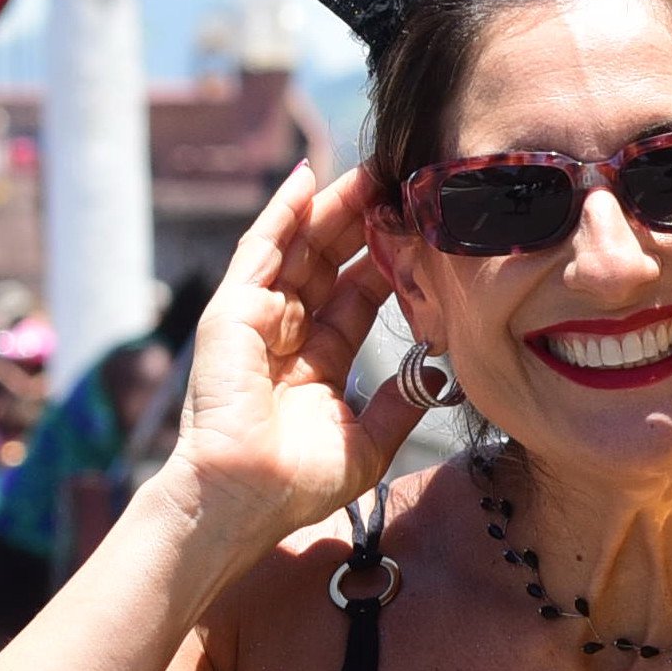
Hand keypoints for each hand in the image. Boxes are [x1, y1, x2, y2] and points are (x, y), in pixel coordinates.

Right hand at [169, 165, 428, 556]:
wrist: (245, 501)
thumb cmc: (297, 482)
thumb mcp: (370, 440)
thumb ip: (400, 402)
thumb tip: (438, 374)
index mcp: (317, 360)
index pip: (356, 295)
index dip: (389, 261)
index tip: (424, 232)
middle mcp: (286, 333)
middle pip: (331, 261)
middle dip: (365, 222)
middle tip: (403, 183)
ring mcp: (257, 318)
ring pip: (301, 246)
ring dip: (334, 206)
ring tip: (371, 170)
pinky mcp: (233, 311)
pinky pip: (261, 250)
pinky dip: (284, 212)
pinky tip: (309, 178)